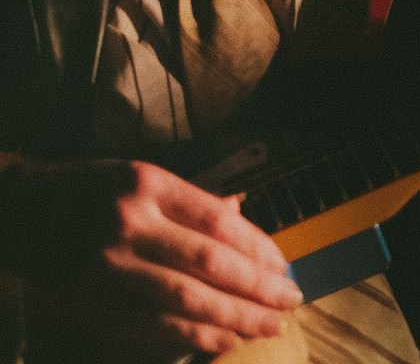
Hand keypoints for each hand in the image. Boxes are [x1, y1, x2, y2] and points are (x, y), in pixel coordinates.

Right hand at [0, 158, 302, 358]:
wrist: (18, 213)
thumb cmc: (91, 195)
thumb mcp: (139, 180)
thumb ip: (192, 204)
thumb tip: (247, 218)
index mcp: (147, 184)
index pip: (220, 222)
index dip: (260, 250)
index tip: (285, 268)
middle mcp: (128, 222)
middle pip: (211, 262)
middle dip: (259, 288)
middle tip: (292, 301)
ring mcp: (105, 265)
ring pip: (187, 298)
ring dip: (237, 317)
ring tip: (271, 325)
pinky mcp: (88, 301)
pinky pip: (152, 327)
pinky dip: (196, 337)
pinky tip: (227, 340)